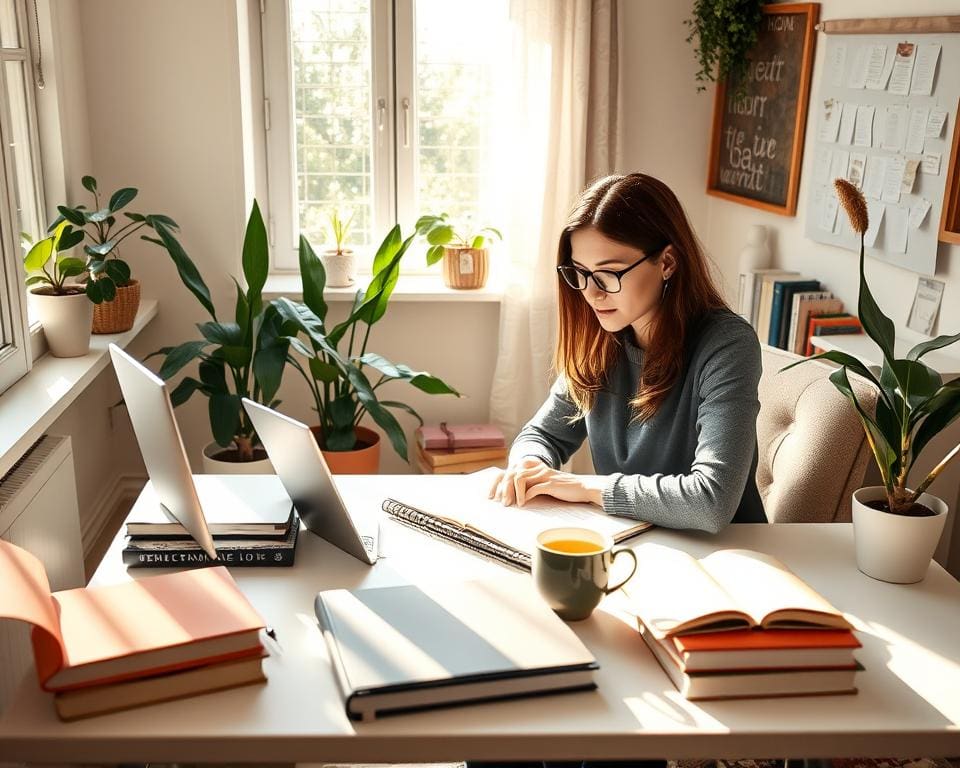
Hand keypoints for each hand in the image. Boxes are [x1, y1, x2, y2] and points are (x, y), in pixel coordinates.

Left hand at [489, 459, 603, 506]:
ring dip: (513, 492)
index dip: (500, 482)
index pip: (511, 470)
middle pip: (513, 474)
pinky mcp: (551, 483)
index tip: (493, 496)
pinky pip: (534, 488)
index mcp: (535, 467)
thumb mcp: (545, 483)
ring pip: (520, 479)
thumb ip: (532, 485)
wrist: (583, 488)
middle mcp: (538, 468)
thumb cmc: (564, 489)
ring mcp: (545, 474)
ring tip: (511, 504)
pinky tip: (524, 504)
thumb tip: (515, 496)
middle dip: (504, 488)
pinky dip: (526, 496)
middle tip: (501, 502)